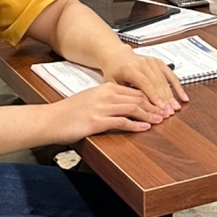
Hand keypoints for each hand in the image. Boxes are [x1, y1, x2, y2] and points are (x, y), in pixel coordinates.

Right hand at [50, 82, 176, 143]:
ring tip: (160, 120)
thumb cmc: (68, 113)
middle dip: (154, 106)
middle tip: (166, 112)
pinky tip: (144, 128)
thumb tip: (124, 105)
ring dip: (149, 115)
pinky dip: (136, 125)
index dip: (150, 98)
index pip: (134, 91)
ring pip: (132, 109)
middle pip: (137, 99)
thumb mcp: (90, 100)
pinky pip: (121, 122)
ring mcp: (101, 108)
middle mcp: (105, 95)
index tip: (161, 105)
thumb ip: (107, 100)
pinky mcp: (96, 121)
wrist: (50, 119)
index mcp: (105, 88)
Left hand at [100, 47, 187, 113]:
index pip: (145, 84)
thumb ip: (126, 95)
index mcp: (130, 68)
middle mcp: (143, 63)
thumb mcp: (113, 85)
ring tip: (176, 107)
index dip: (154, 97)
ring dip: (172, 95)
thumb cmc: (114, 71)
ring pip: (165, 80)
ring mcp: (152, 62)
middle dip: (165, 99)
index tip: (161, 108)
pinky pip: (171, 75)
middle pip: (157, 83)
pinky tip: (182, 96)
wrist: (117, 56)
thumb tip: (140, 110)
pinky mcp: (159, 62)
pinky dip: (178, 86)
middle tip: (170, 112)